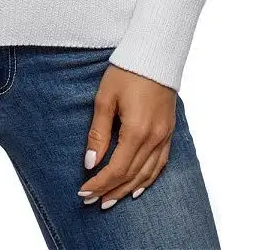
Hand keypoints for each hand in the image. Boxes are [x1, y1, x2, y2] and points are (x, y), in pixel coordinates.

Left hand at [77, 64, 176, 208]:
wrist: (155, 52)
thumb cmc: (127, 71)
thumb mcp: (105, 98)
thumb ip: (98, 133)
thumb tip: (90, 163)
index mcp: (137, 131)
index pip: (116, 169)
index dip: (99, 183)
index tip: (84, 192)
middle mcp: (154, 138)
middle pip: (131, 176)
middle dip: (110, 190)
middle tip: (92, 201)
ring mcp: (165, 136)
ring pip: (147, 174)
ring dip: (128, 189)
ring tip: (110, 200)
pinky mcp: (169, 131)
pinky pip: (161, 164)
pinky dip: (148, 179)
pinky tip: (138, 187)